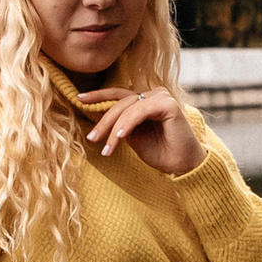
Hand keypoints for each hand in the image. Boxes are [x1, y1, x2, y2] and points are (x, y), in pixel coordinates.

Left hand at [81, 86, 201, 174]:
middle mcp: (154, 95)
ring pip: (128, 108)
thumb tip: (100, 121)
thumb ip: (120, 125)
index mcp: (146, 100)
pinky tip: (120, 137)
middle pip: (121, 103)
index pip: (118, 95)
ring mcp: (162, 97)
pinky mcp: (168, 104)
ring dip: (114, 129)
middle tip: (92, 138)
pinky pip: (140, 111)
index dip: (99, 96)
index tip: (79, 98)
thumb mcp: (133, 137)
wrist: (182, 166)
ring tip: (107, 148)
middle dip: (104, 122)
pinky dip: (128, 124)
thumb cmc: (161, 153)